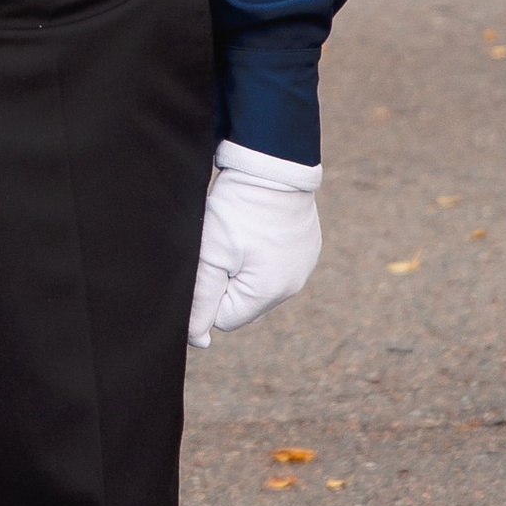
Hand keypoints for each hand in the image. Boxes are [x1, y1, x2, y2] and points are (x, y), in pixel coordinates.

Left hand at [186, 140, 322, 346]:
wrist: (271, 164)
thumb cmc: (236, 208)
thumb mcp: (210, 255)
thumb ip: (201, 301)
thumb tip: (199, 341)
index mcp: (270, 292)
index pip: (224, 318)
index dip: (209, 291)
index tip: (211, 259)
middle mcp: (292, 286)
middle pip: (243, 303)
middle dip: (226, 281)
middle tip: (223, 244)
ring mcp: (303, 266)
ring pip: (257, 283)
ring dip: (243, 266)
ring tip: (240, 233)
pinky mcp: (305, 248)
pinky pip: (274, 265)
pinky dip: (259, 253)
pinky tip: (256, 227)